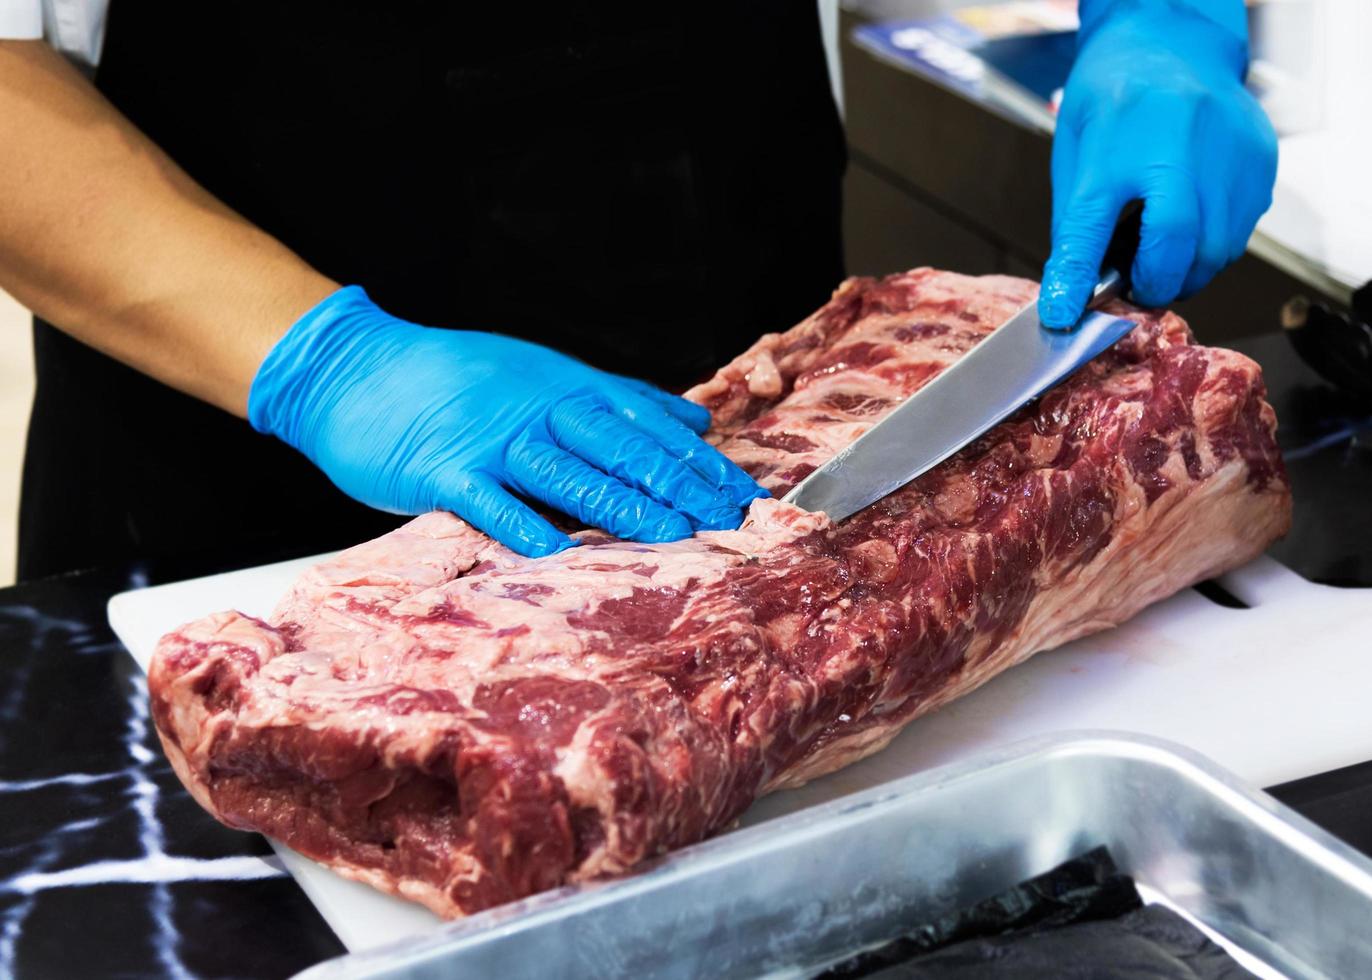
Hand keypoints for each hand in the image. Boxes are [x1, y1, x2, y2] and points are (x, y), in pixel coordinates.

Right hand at [249, 287, 764, 556]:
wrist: (354, 368)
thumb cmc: (453, 379)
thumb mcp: (542, 372)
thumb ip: (620, 397)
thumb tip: (694, 416)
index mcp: (565, 385)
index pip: (648, 423)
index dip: (698, 461)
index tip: (744, 494)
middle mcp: (536, 407)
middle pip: (619, 446)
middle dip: (679, 484)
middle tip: (729, 519)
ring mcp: (488, 438)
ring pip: (565, 472)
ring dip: (619, 505)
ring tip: (669, 536)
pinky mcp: (440, 469)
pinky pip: (486, 500)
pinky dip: (520, 523)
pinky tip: (555, 551)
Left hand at [1038, 1, 1276, 327]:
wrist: (1170, 43)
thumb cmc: (1114, 100)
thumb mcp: (1076, 156)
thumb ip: (1077, 226)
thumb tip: (1074, 291)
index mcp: (1114, 144)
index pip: (1090, 226)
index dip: (1077, 278)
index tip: (1065, 314)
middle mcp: (1177, 146)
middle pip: (1177, 245)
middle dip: (1156, 284)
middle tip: (1138, 288)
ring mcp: (1227, 152)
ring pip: (1218, 249)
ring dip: (1187, 270)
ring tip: (1162, 254)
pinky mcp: (1260, 160)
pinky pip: (1242, 229)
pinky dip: (1214, 245)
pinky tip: (1192, 226)